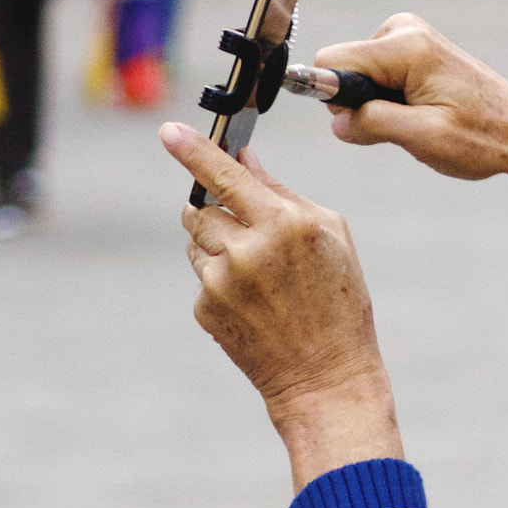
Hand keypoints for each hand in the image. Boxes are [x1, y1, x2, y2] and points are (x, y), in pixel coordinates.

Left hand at [166, 123, 403, 491]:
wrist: (326, 377)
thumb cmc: (340, 303)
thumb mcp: (332, 238)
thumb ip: (284, 193)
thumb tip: (245, 159)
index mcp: (285, 222)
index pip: (226, 174)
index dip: (193, 149)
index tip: (167, 130)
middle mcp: (247, 248)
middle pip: (201, 207)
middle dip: (216, 213)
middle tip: (248, 236)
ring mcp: (221, 280)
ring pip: (197, 241)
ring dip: (219, 248)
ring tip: (260, 280)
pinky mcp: (205, 308)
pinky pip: (201, 277)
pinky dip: (221, 284)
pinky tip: (254, 306)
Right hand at [312, 12, 507, 260]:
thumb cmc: (482, 137)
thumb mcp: (424, 138)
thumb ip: (372, 124)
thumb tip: (337, 122)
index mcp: (405, 46)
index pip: (332, 62)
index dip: (339, 99)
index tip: (370, 122)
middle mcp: (404, 30)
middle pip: (345, 68)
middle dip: (364, 103)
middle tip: (407, 125)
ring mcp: (410, 36)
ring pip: (360, 75)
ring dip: (381, 105)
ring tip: (423, 119)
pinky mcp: (415, 48)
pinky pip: (378, 75)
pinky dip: (393, 99)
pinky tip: (425, 110)